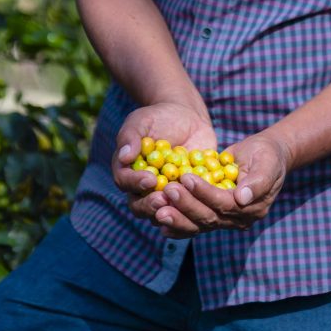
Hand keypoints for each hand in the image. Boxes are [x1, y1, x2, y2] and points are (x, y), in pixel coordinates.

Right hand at [112, 102, 216, 221]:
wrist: (186, 117)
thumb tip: (124, 156)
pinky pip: (189, 209)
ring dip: (172, 211)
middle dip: (151, 205)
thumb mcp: (142, 120)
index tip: (150, 179)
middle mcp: (143, 189)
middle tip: (165, 198)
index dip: (135, 183)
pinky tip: (205, 200)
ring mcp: (165, 195)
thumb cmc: (158, 117)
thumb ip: (131, 136)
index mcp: (128, 171)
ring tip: (183, 201)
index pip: (125, 182)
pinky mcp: (187, 196)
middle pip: (140, 206)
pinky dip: (196, 207)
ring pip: (164, 213)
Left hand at [151, 131, 291, 239]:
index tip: (186, 178)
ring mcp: (226, 220)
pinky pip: (195, 224)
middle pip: (209, 217)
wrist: (265, 157)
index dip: (205, 193)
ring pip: (199, 223)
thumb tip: (243, 198)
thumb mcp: (267, 162)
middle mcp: (239, 219)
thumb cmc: (266, 155)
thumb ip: (258, 181)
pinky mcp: (214, 216)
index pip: (224, 204)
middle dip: (186, 205)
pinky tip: (161, 224)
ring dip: (178, 217)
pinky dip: (178, 226)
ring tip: (157, 209)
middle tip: (167, 190)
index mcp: (253, 207)